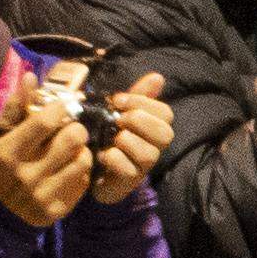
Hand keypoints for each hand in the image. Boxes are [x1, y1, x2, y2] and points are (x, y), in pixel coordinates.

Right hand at [0, 94, 91, 229]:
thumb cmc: (2, 164)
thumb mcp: (0, 136)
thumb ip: (16, 107)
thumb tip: (31, 77)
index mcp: (6, 154)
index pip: (44, 122)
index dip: (60, 108)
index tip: (63, 107)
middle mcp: (24, 177)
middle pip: (71, 139)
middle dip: (76, 128)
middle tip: (72, 129)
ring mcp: (41, 196)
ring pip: (83, 159)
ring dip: (81, 150)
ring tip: (71, 150)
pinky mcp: (57, 210)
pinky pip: (84, 180)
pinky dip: (80, 171)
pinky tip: (68, 169)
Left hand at [84, 76, 172, 208]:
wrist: (91, 165)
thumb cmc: (110, 134)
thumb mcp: (122, 110)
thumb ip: (138, 95)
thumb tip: (158, 76)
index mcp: (156, 127)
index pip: (165, 113)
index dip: (142, 103)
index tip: (117, 100)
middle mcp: (156, 147)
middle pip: (165, 134)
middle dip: (137, 121)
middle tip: (117, 119)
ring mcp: (145, 166)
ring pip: (148, 154)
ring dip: (125, 141)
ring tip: (110, 138)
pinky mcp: (130, 181)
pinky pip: (128, 169)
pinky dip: (113, 158)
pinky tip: (102, 155)